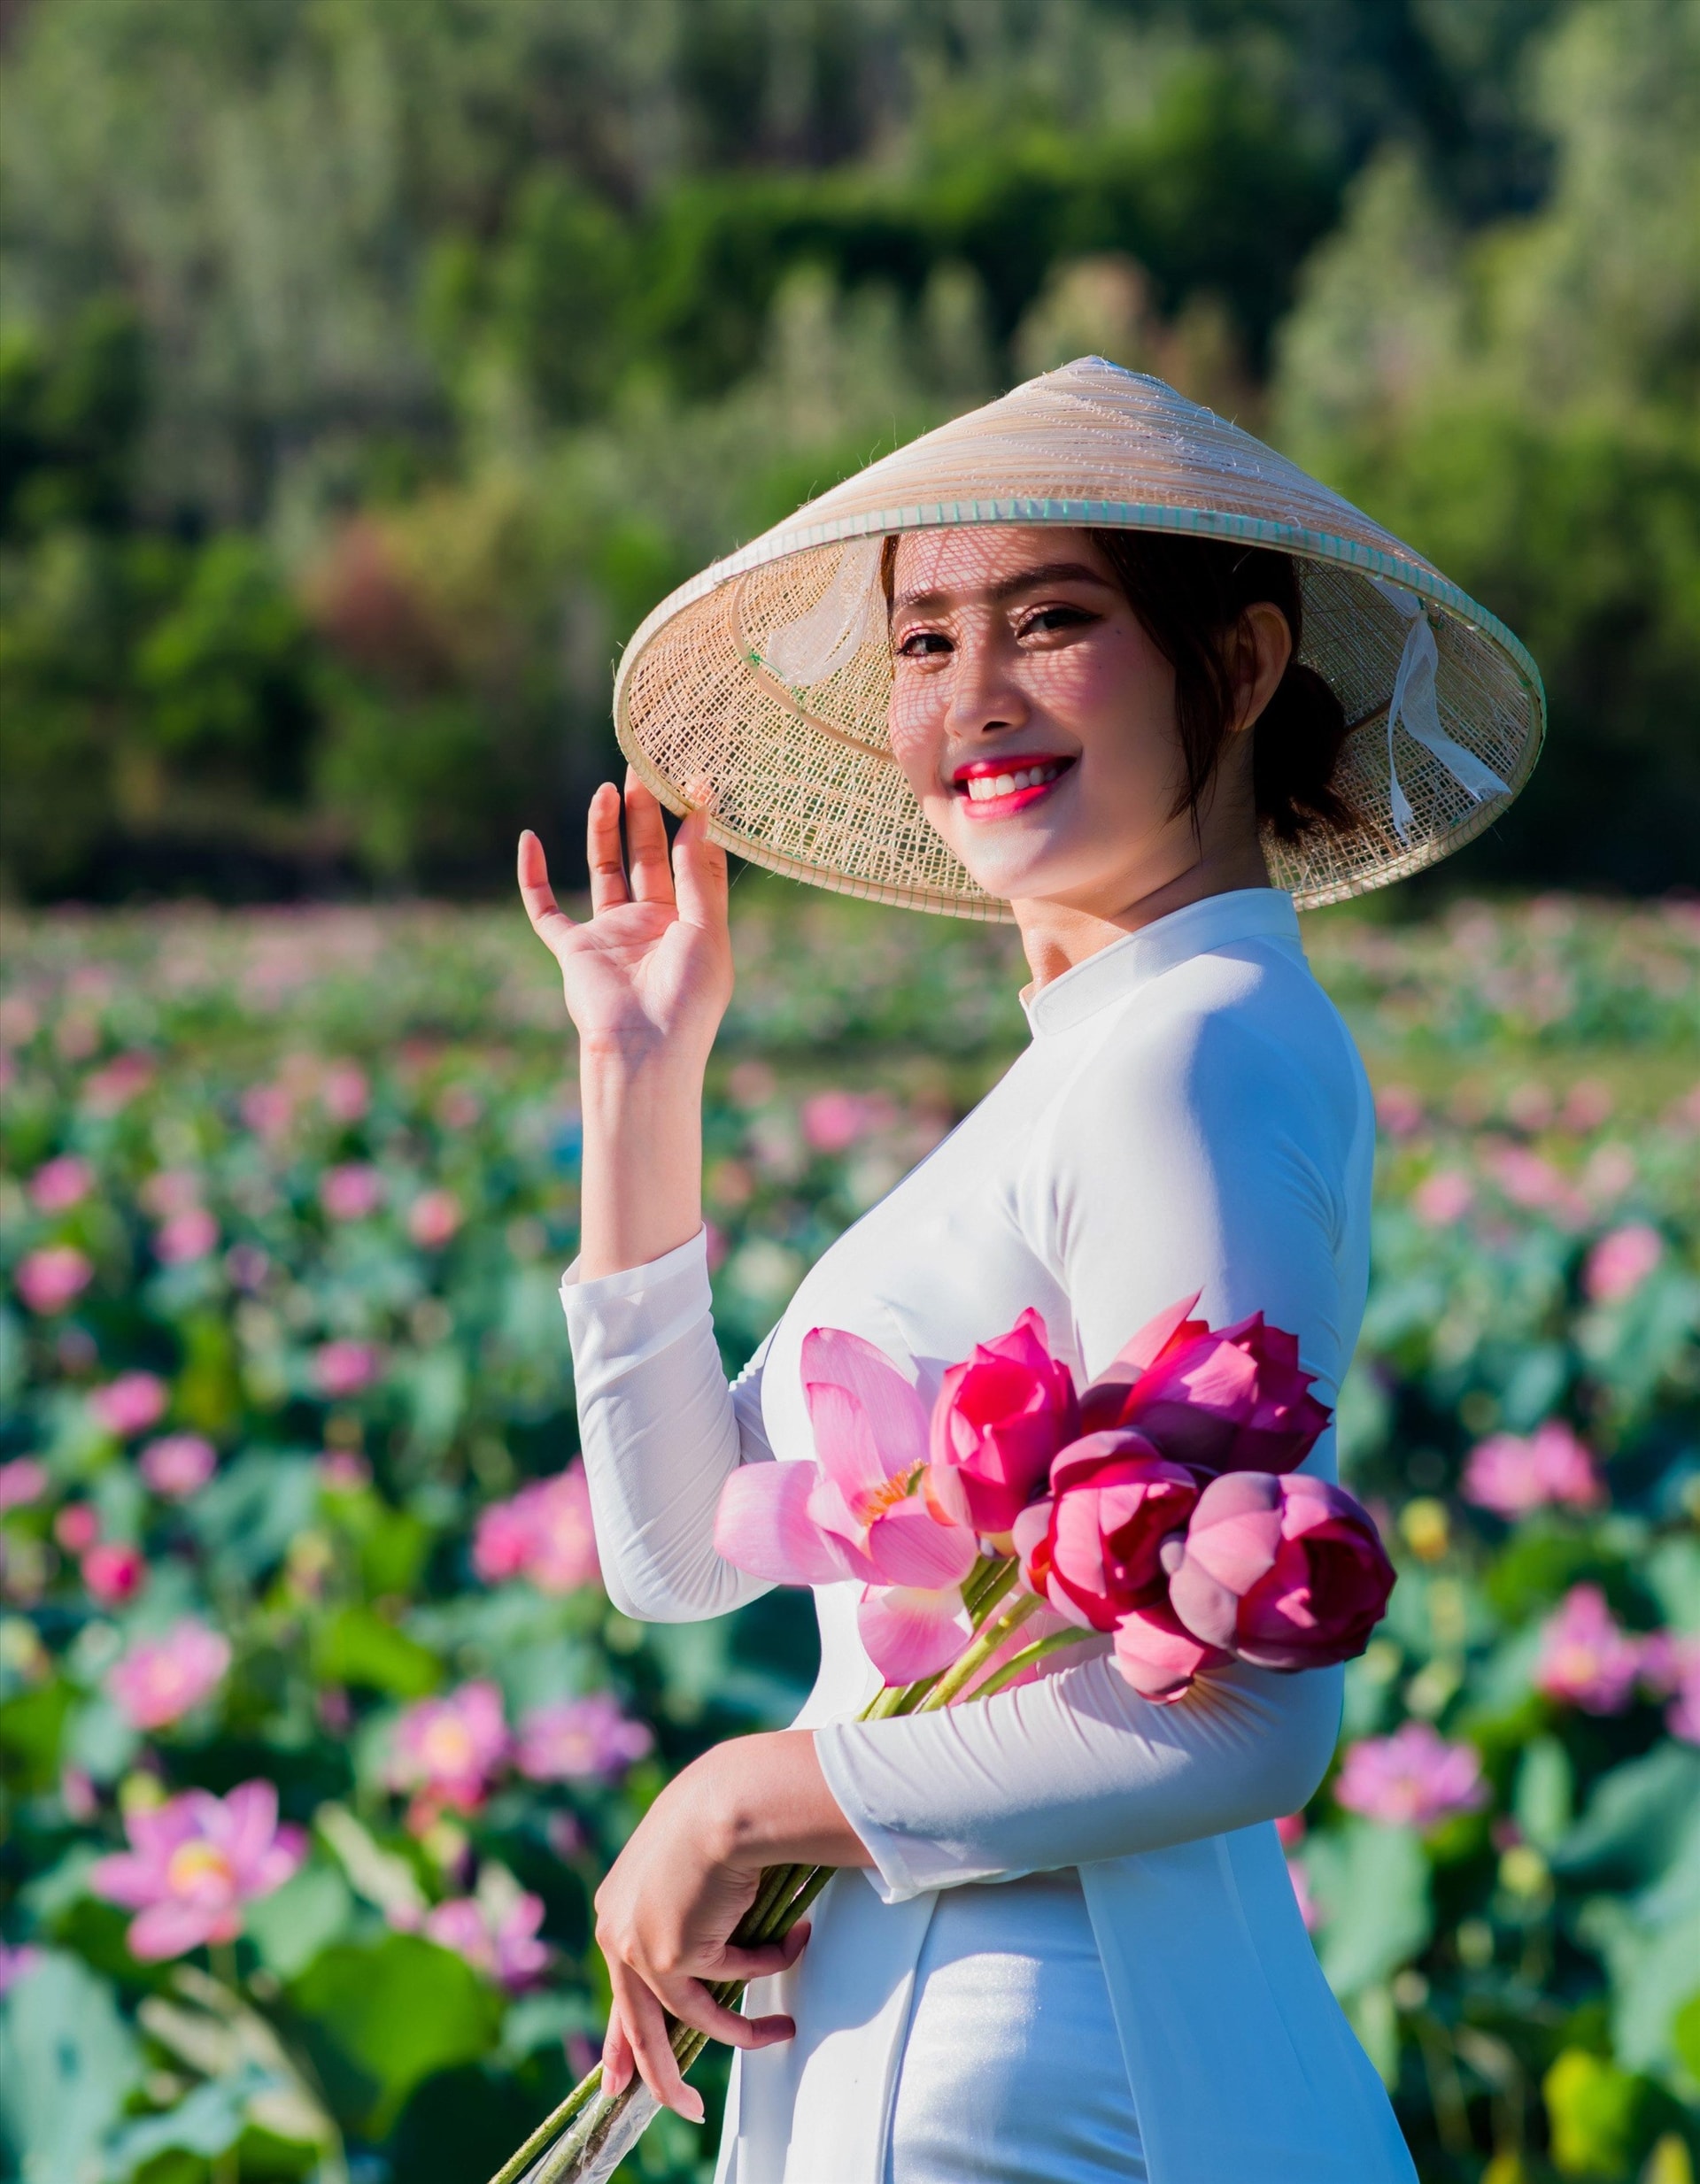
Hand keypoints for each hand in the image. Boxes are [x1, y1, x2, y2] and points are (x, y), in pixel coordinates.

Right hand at [518, 769, 731, 1079]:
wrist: (645, 1049)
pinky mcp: (574, 949)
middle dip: (646, 813)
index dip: (689, 821)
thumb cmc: (687, 999)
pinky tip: (530, 839)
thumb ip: (699, 874)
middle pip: (646, 855)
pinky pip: (546, 909)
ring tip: (609, 788)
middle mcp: (649, 924)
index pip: (688, 860)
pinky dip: (533, 877)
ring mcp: (609, 934)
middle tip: (645, 767)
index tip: (692, 778)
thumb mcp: (706, 930)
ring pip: (603, 868)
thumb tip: (700, 815)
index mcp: (688, 922)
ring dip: (604, 829)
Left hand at [592, 1751, 809, 2122]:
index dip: (620, 2038)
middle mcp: (618, 1934)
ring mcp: (641, 1949)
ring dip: (744, 2030)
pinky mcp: (672, 1958)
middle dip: (660, 2074)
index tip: (615, 2078)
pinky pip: (732, 1981)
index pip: (618, 1986)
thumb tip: (714, 1936)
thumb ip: (688, 1901)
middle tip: (684, 2107)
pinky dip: (767, 1965)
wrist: (726, 1799)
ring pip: (692, 2018)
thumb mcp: (691, 1860)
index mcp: (616, 1909)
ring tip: (780, 2031)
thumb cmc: (717, 1810)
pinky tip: (795, 1939)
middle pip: (638, 2026)